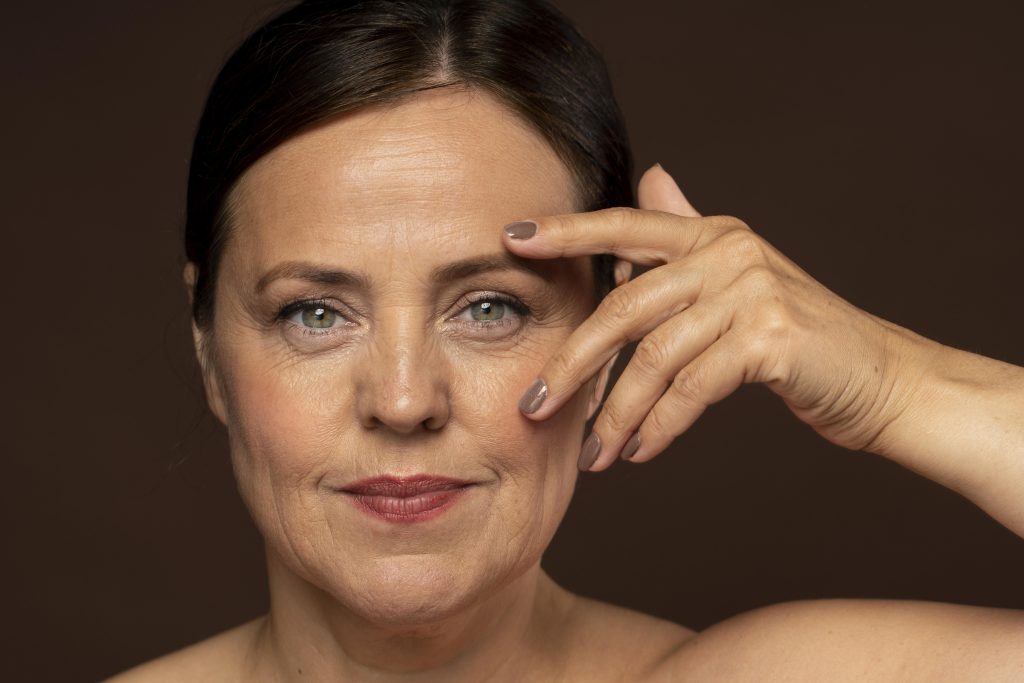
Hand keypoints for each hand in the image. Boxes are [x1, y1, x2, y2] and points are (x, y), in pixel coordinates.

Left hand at [503, 164, 933, 471]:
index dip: (566, 232)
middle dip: (573, 362)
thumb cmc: (795, 341)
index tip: (511, 239)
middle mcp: (729, 251)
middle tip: (534, 406)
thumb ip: (689, 236)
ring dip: (617, 413)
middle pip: (625, 305)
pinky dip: (660, 426)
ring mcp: (751, 290)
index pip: (625, 227)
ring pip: (654, 356)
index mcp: (712, 234)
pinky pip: (691, 388)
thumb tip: (651, 180)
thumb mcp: (739, 280)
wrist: (881, 379)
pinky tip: (639, 452)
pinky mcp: (770, 337)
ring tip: (595, 454)